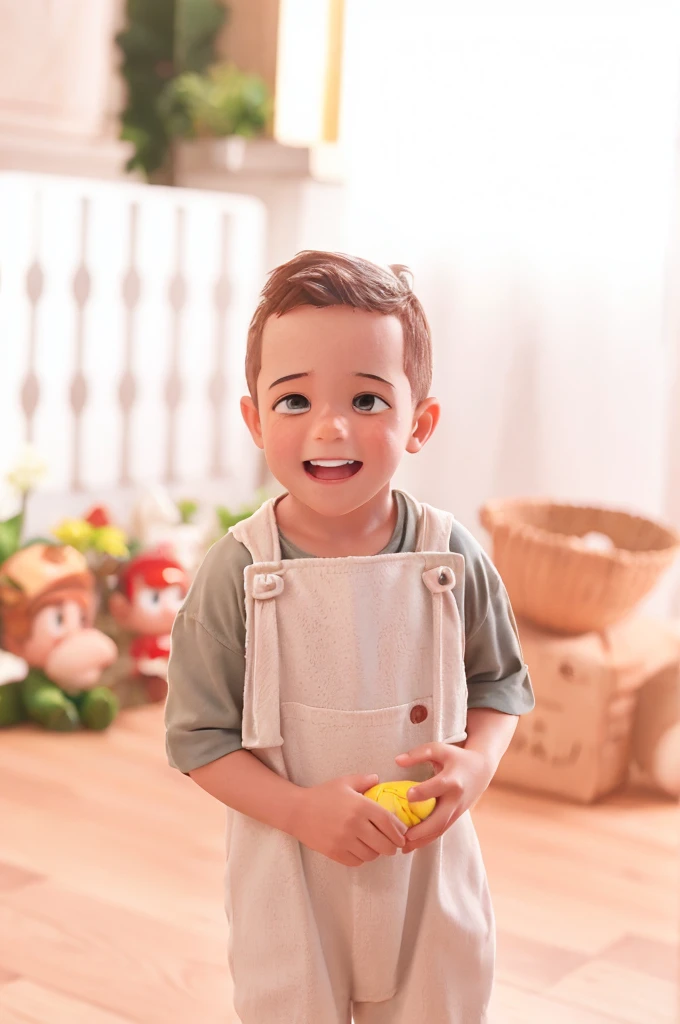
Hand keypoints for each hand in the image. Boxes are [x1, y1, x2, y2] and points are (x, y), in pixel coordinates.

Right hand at [292, 774, 407, 866]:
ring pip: (371, 855)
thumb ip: (363, 780)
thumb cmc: (322, 795)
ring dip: (376, 852)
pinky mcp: (335, 852)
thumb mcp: (344, 783)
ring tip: (375, 847)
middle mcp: (355, 824)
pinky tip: (360, 850)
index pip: (388, 822)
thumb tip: (378, 779)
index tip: (402, 835)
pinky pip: (357, 861)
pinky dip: (361, 858)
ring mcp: (344, 840)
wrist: (297, 811)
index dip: (399, 831)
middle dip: (392, 846)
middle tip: (393, 845)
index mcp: (360, 806)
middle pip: (384, 843)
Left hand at [394, 743, 493, 852]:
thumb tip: (397, 760)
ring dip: (422, 840)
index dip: (423, 792)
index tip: (408, 795)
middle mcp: (455, 799)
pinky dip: (427, 840)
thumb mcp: (439, 749)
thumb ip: (418, 754)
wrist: (480, 770)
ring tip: (402, 847)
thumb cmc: (455, 757)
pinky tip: (411, 846)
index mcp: (452, 780)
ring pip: (440, 830)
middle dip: (422, 830)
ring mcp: (456, 811)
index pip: (437, 787)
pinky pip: (440, 832)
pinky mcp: (454, 818)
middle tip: (402, 836)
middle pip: (440, 819)